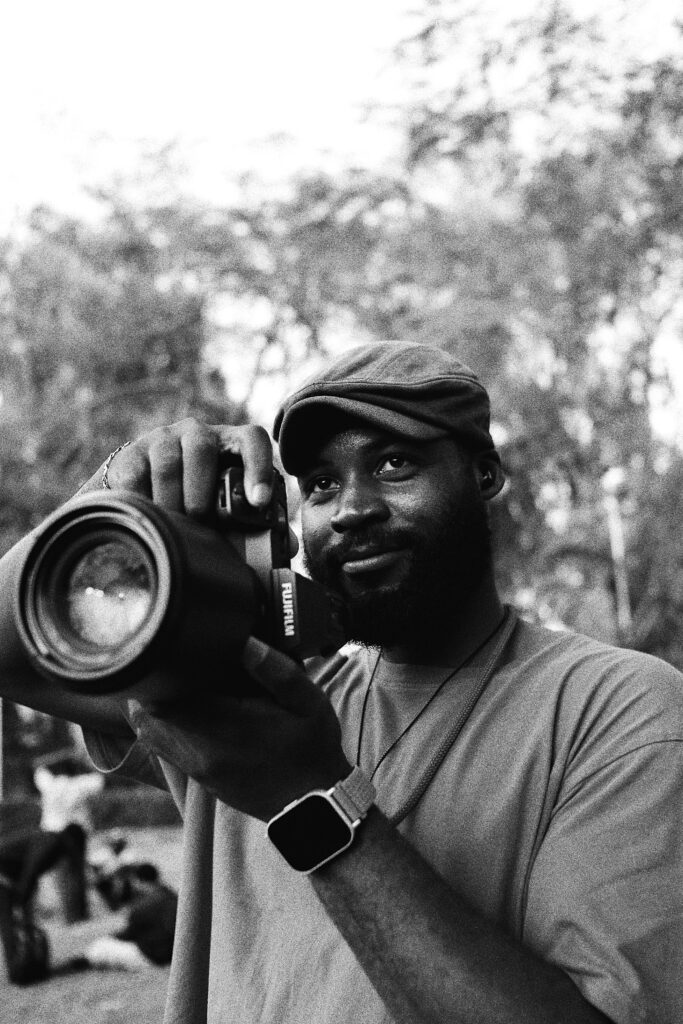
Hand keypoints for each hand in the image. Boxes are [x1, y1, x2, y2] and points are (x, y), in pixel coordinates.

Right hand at [78, 418, 274, 514]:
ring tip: (176, 525)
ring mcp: (162, 440)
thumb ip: (259, 525)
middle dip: (202, 492)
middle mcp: (197, 434)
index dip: (258, 466)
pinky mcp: (131, 454)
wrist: (143, 490)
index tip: (259, 501)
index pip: (252, 440)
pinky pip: (136, 475)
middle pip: (201, 448)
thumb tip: (287, 545)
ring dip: (172, 500)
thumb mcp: (228, 507)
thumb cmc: (198, 500)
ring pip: (167, 462)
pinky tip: (149, 517)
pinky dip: (143, 500)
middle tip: (201, 521)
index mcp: (230, 443)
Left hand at [127, 637, 351, 821]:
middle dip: (153, 684)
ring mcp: (197, 768)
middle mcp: (202, 751)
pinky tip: (184, 708)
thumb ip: (276, 670)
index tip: (172, 651)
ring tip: (174, 682)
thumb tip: (245, 642)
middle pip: (147, 715)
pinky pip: (163, 748)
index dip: (159, 671)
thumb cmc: (313, 750)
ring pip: (150, 732)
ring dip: (154, 706)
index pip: (164, 699)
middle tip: (172, 661)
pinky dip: (163, 725)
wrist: (314, 806)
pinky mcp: (199, 778)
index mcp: (226, 727)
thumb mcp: (309, 703)